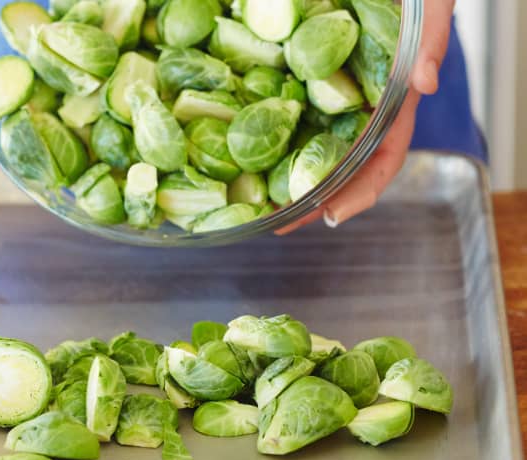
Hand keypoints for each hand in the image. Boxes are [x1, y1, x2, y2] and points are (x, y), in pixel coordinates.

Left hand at [276, 0, 455, 234]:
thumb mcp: (429, 10)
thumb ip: (432, 42)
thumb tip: (425, 82)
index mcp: (393, 103)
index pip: (383, 159)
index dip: (360, 192)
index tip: (332, 216)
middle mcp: (361, 108)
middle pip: (340, 165)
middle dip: (312, 198)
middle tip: (280, 222)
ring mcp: (331, 96)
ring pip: (311, 144)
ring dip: (286, 175)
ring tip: (258, 201)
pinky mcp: (306, 78)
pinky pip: (288, 111)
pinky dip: (268, 133)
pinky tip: (243, 149)